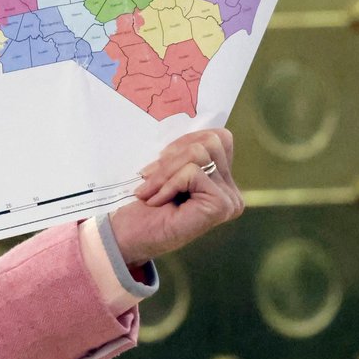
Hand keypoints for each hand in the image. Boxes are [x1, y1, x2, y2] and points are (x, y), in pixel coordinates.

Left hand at [108, 128, 241, 266]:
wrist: (127, 236)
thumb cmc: (142, 203)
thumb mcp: (166, 167)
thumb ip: (185, 150)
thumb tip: (195, 122)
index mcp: (221, 179)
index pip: (217, 136)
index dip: (184, 140)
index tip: (159, 161)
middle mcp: (231, 190)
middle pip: (210, 141)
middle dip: (172, 156)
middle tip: (147, 177)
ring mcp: (229, 199)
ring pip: (200, 153)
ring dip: (166, 170)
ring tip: (149, 190)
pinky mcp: (221, 205)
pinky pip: (193, 172)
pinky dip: (168, 183)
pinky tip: (156, 201)